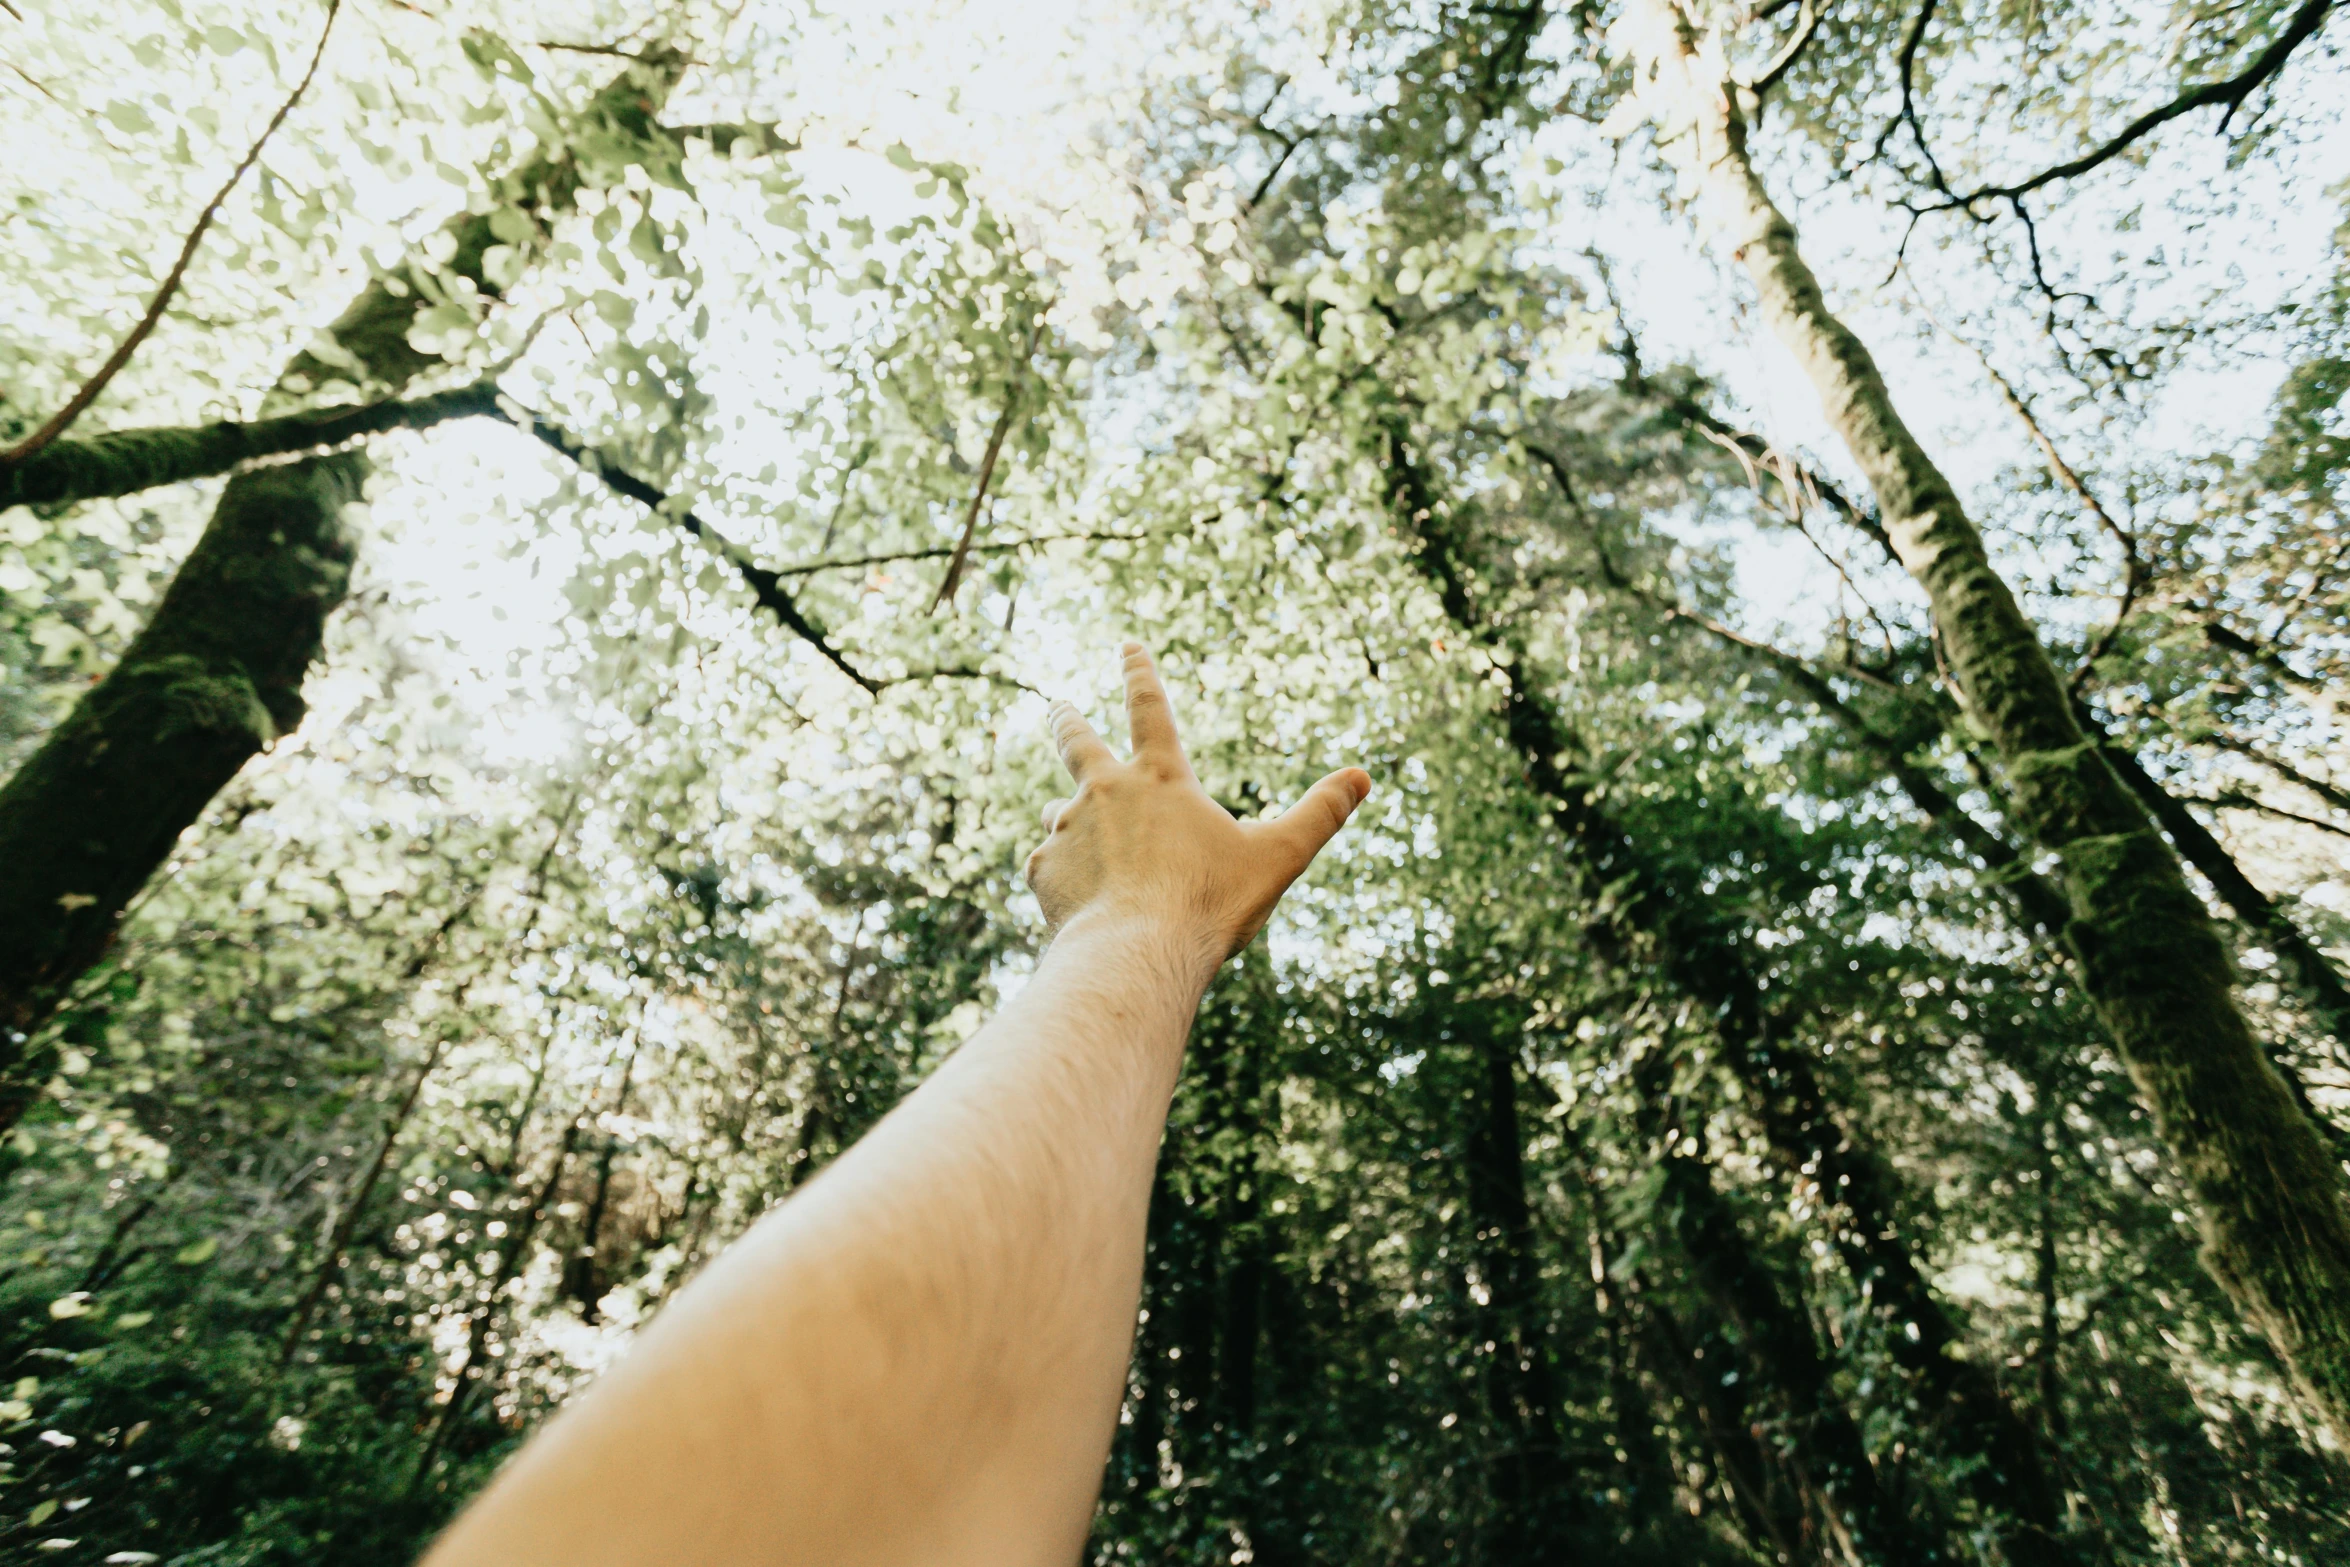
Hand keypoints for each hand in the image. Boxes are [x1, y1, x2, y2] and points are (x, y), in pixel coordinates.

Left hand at [1025, 643, 1371, 966]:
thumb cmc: (1210, 904)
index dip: (1139, 671)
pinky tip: (1082, 906)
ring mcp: (1067, 829)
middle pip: (1076, 741)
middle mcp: (1104, 792)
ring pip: (1060, 813)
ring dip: (1069, 819)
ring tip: (1088, 852)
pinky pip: (1049, 866)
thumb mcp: (1278, 857)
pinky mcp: (1042, 870)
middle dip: (1067, 720)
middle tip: (1057, 707)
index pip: (1148, 707)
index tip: (1127, 646)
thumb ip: (1320, 814)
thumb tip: (1363, 777)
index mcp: (1160, 778)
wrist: (1135, 956)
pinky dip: (1064, 877)